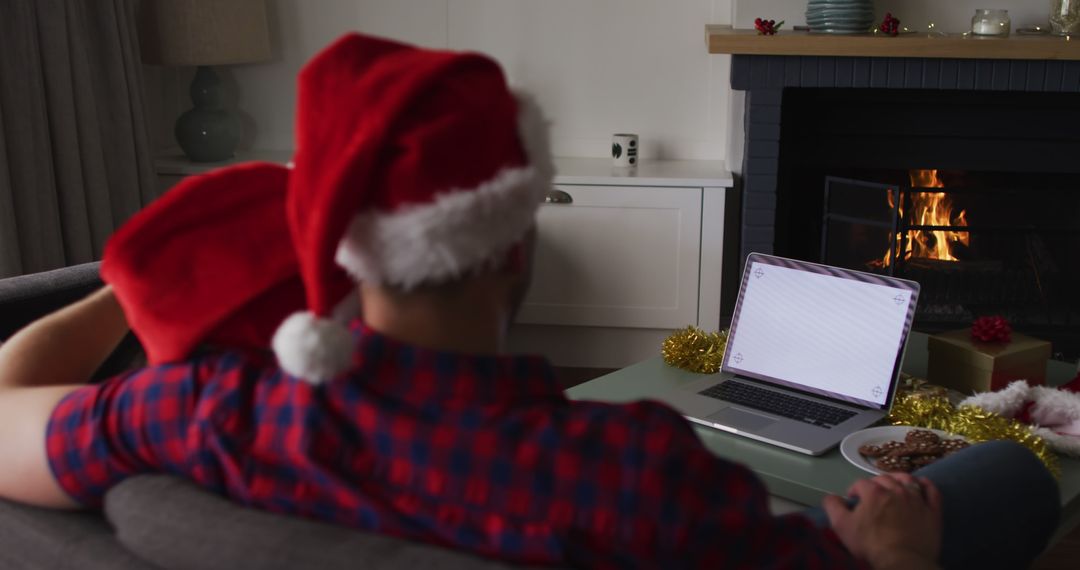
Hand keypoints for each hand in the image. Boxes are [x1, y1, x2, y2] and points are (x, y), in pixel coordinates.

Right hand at [823, 472, 942, 569]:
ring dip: (899, 479)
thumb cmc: (871, 544)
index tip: (854, 500)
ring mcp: (916, 499)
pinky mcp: (932, 510)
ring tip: (895, 485)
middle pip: (885, 479)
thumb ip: (833, 507)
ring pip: (908, 480)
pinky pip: (932, 491)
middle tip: (872, 495)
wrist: (902, 561)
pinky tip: (921, 484)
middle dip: (875, 484)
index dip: (855, 490)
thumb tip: (830, 497)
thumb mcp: (842, 526)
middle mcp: (896, 490)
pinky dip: (926, 485)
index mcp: (874, 492)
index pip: (861, 483)